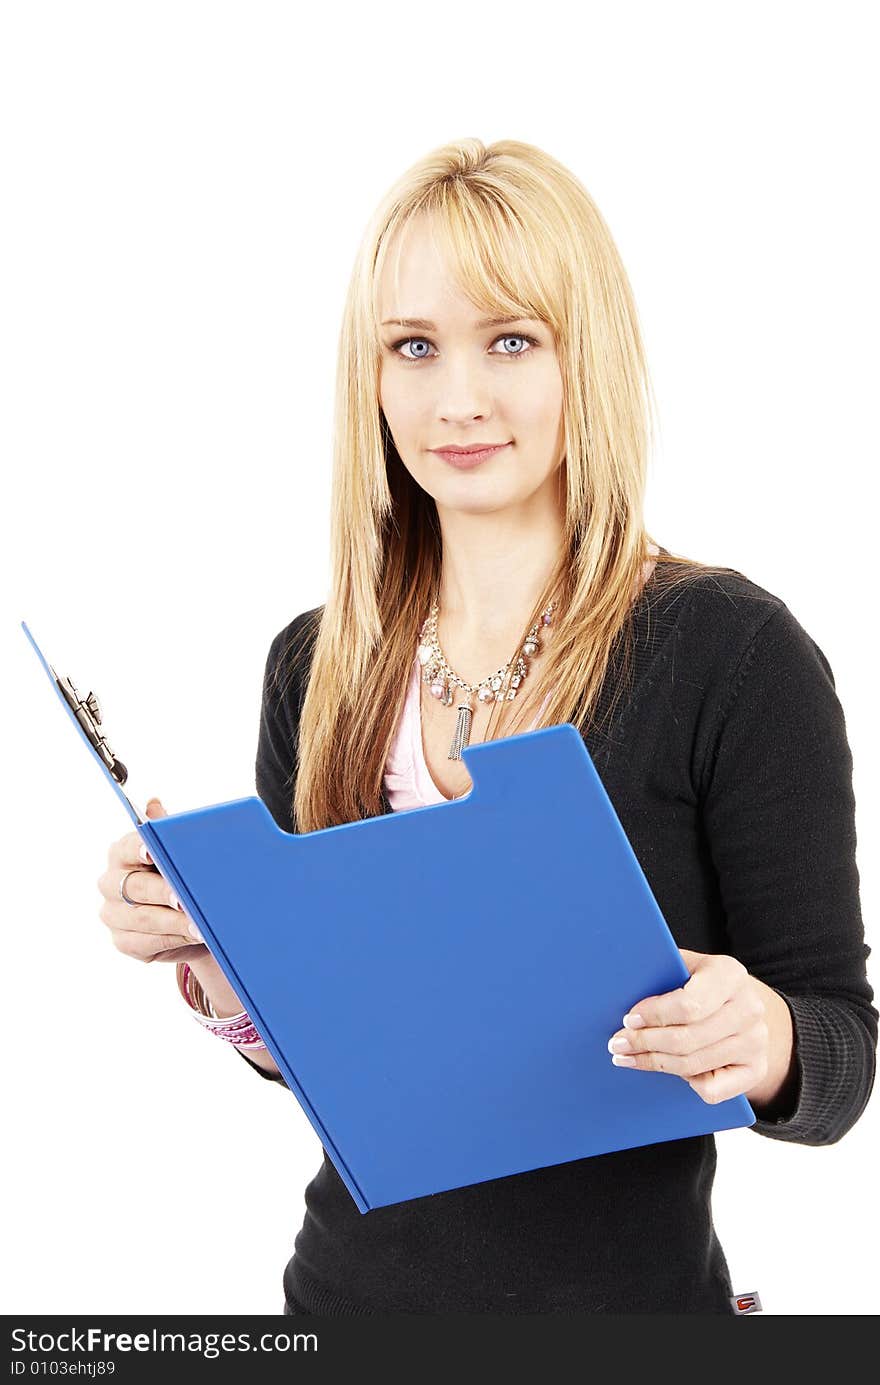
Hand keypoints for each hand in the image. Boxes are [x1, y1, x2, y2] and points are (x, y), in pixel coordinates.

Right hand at [97, 797, 207, 963]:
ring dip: (173, 922)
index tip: (153, 852)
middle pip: (135, 887)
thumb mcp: (179, 851)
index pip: (127, 848)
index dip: (139, 849)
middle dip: (163, 893)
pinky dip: (171, 940)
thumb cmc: (181, 876)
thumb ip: (167, 830)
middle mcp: (111, 882)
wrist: (189, 916)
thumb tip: (153, 803)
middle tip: (186, 899)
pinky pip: (143, 943)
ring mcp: (113, 914)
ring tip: (199, 925)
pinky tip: (191, 936)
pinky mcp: (123, 940)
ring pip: (141, 918)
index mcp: (122, 853)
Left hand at [606, 949, 771, 1105]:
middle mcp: (749, 1009)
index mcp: (730, 975)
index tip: (629, 1019)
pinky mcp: (756, 1070)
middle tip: (618, 1043)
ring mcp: (756, 1042)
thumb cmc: (703, 983)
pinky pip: (713, 1090)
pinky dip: (687, 1083)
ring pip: (693, 1064)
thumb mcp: (686, 965)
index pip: (689, 1004)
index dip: (654, 1016)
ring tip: (628, 1057)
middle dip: (645, 1042)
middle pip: (687, 1039)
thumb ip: (662, 971)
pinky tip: (671, 1069)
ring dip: (654, 1063)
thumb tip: (623, 983)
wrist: (744, 1003)